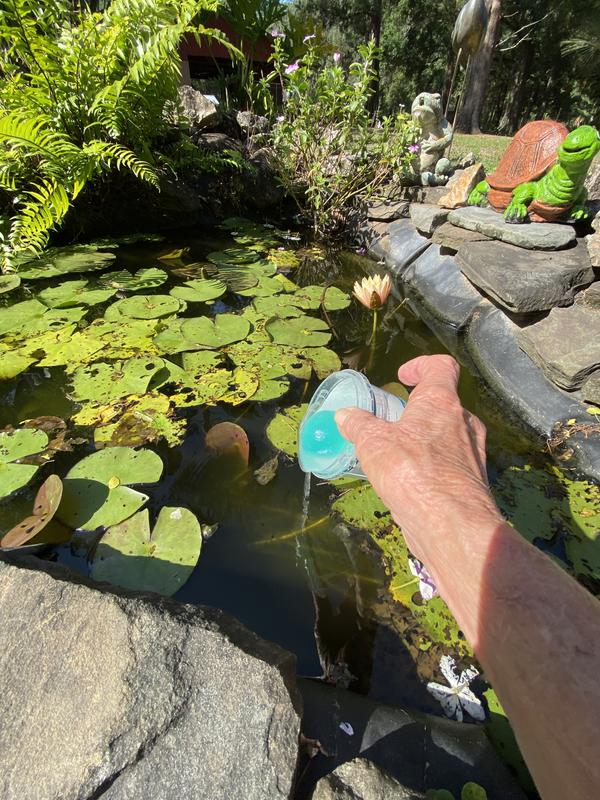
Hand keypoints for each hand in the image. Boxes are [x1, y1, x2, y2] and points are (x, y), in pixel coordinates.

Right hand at [335, 355, 503, 564]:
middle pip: (445, 404)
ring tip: (397, 455)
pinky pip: (450, 465)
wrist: (451, 525)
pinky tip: (410, 484)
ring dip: (426, 439)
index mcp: (442, 402)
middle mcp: (464, 423)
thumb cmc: (411, 472)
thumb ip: (359, 425)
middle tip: (395, 422)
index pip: (442, 367)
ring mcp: (473, 455)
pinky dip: (432, 467)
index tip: (404, 376)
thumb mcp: (373, 444)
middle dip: (419, 409)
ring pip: (449, 436)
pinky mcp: (472, 483)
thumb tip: (345, 416)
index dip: (422, 365)